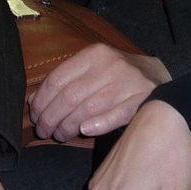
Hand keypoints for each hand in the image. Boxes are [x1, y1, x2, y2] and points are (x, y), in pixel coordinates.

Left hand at [27, 45, 169, 142]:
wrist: (156, 75)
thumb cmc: (116, 75)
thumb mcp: (92, 68)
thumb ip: (65, 80)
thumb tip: (33, 101)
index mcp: (94, 54)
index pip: (58, 79)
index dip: (42, 101)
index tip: (35, 115)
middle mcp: (111, 65)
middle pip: (70, 97)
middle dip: (51, 118)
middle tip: (44, 131)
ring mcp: (128, 82)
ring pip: (89, 109)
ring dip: (68, 126)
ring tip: (60, 135)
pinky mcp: (143, 99)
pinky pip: (117, 115)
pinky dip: (99, 124)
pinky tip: (85, 131)